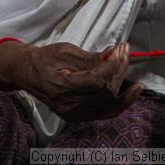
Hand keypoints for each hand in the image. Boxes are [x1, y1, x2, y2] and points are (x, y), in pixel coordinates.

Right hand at [5, 41, 142, 121]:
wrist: (28, 73)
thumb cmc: (45, 59)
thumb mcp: (66, 51)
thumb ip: (91, 57)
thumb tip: (114, 55)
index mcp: (61, 87)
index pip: (96, 80)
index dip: (112, 65)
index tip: (120, 48)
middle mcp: (68, 106)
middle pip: (105, 90)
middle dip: (118, 68)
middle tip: (123, 50)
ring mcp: (74, 114)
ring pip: (108, 99)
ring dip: (120, 78)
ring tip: (124, 59)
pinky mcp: (80, 115)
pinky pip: (106, 111)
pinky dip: (122, 101)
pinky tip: (135, 91)